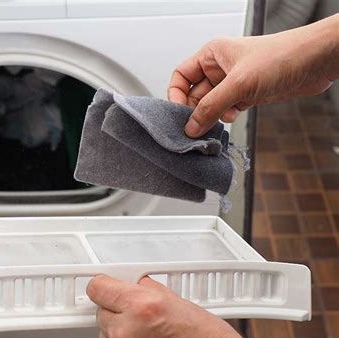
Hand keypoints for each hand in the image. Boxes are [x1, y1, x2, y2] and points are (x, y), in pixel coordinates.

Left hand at [87, 275, 263, 337]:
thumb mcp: (174, 300)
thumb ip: (144, 288)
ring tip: (144, 332)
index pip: (97, 288)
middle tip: (137, 312)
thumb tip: (128, 282)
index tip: (105, 285)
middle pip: (101, 310)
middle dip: (115, 309)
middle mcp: (126, 330)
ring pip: (104, 333)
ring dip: (117, 330)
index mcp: (140, 306)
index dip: (103, 285)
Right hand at [168, 14, 338, 137]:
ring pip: (210, 105)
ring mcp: (232, 83)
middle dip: (194, 111)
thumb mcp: (239, 83)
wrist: (316, 62)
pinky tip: (234, 116)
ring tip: (215, 123)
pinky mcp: (245, 96)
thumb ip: (211, 106)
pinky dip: (225, 118)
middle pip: (194, 94)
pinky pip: (225, 110)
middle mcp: (219, 69)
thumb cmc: (282, 56)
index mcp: (212, 55)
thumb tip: (191, 126)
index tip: (177, 113)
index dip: (175, 94)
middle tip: (194, 127)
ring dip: (211, 116)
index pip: (181, 76)